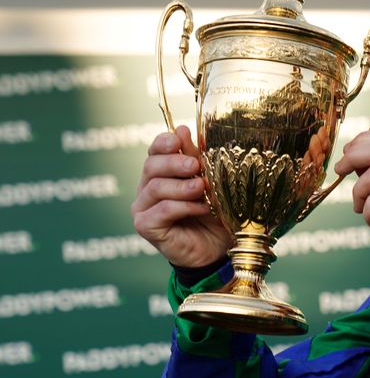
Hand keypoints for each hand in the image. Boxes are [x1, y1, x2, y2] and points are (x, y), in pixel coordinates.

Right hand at [131, 125, 231, 267]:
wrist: (218, 249)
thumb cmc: (214, 214)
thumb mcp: (210, 182)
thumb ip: (196, 158)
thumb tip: (183, 128)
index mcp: (161, 173)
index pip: (154, 150)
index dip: (164, 142)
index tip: (178, 140)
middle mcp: (146, 189)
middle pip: (151, 166)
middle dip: (175, 163)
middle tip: (195, 167)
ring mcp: (143, 208)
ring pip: (156, 187)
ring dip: (183, 186)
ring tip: (203, 189)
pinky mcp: (146, 227)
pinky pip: (161, 210)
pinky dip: (183, 206)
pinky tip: (201, 207)